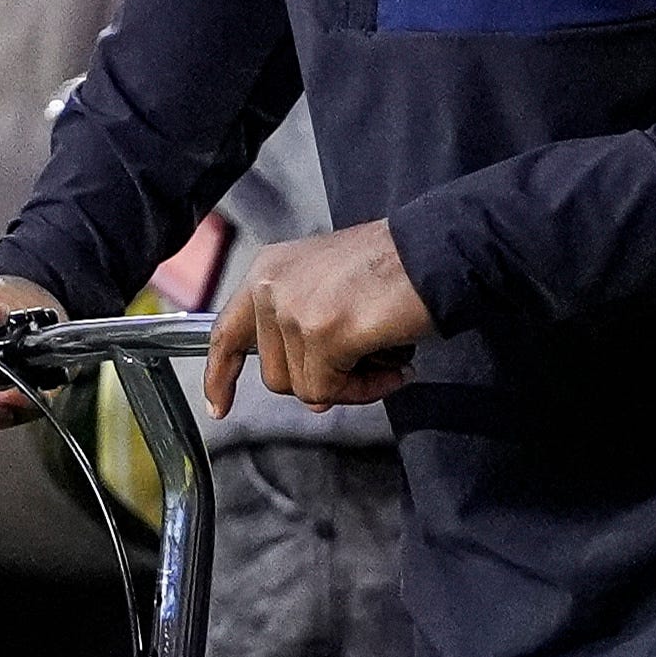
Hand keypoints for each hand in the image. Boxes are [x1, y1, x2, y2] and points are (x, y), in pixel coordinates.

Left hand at [207, 219, 432, 411]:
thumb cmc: (396, 266)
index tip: (219, 406)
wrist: (435, 251)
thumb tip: (312, 396)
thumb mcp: (332, 290)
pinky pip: (328, 391)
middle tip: (368, 369)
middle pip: (274, 375)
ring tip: (386, 363)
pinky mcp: (319, 333)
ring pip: (302, 387)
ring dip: (349, 387)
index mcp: (270, 271)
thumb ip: (307, 338)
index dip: (220, 373)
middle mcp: (271, 287)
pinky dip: (364, 390)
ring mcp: (292, 310)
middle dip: (320, 383)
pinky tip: (394, 369)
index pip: (226, 331)